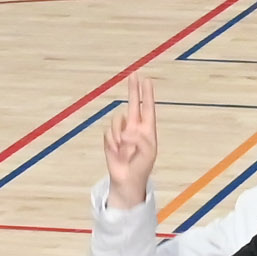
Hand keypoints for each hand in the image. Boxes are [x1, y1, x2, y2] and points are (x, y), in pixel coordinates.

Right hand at [99, 74, 158, 207]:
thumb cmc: (141, 166)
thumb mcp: (148, 152)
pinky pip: (108, 133)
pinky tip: (117, 152)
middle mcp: (134, 127)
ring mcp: (122, 133)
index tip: (146, 80)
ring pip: (117, 121)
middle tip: (133, 74)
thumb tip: (124, 133)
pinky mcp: (111, 139)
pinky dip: (111, 142)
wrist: (127, 180)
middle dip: (133, 90)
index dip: (146, 93)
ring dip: (118, 135)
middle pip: (133, 103)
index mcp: (147, 129)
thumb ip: (139, 139)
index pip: (147, 107)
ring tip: (123, 149)